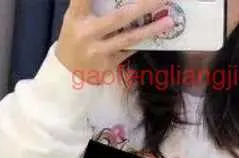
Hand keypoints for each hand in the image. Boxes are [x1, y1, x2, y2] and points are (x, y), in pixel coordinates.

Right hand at [55, 0, 174, 81]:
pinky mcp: (109, 64)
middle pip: (119, 17)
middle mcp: (87, 33)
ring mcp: (99, 52)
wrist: (68, 70)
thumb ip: (89, 3)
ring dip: (151, 29)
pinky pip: (129, 49)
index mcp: (76, 16)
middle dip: (143, 6)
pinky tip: (158, 33)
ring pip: (129, 39)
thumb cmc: (75, 35)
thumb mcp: (75, 16)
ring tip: (169, 21)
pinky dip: (144, 40)